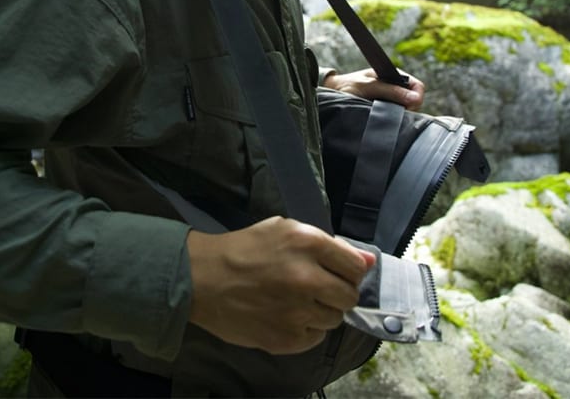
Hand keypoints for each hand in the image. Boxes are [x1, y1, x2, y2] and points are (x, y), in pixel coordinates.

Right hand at [186, 216, 375, 354]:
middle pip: (350, 296)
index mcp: (308, 243)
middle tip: (316, 290)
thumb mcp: (285, 230)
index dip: (348, 272)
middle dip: (337, 293)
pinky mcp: (286, 338)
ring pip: (334, 319)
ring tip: (295, 303)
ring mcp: (297, 311)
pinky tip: (284, 317)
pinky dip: (305, 330)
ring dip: (320, 312)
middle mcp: (307, 277)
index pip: (356, 266)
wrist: (201, 279)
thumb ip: (331, 246)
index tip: (336, 274)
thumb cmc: (244, 250)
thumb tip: (368, 262)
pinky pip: (315, 338)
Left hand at [323, 68, 425, 110]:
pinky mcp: (383, 109)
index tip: (409, 107)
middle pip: (413, 100)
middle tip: (390, 111)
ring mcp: (389, 99)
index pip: (417, 86)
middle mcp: (393, 86)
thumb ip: (391, 91)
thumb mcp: (369, 86)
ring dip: (397, 113)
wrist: (331, 93)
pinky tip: (379, 117)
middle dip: (406, 107)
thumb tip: (415, 99)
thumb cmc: (348, 86)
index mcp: (393, 75)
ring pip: (405, 110)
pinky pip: (394, 116)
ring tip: (380, 112)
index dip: (416, 97)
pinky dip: (390, 118)